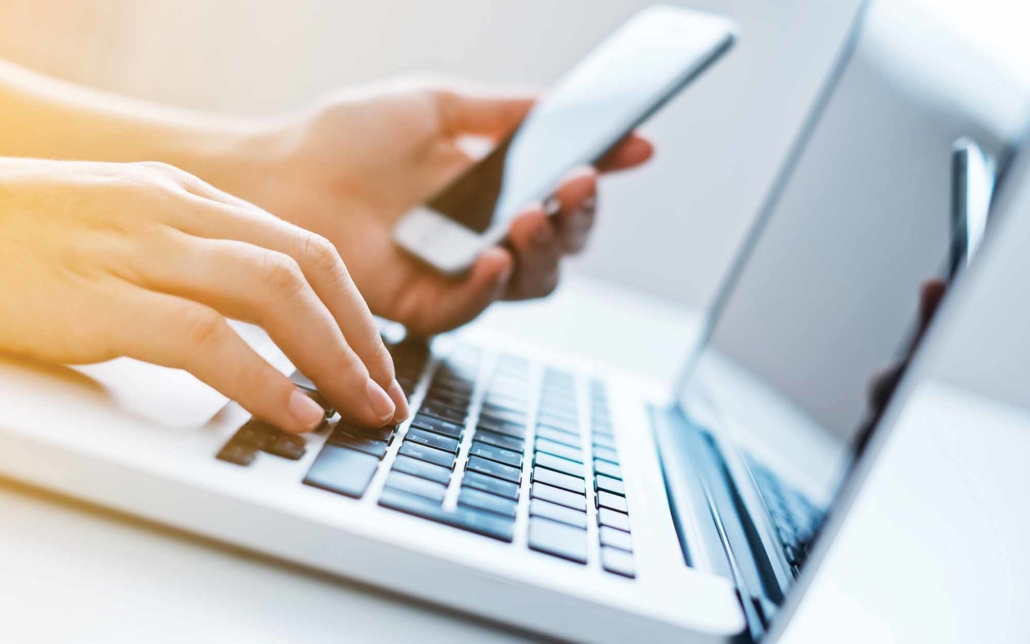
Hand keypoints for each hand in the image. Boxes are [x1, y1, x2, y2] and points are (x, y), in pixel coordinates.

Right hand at [0, 159, 407, 431]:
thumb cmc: (27, 237)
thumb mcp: (124, 226)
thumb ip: (191, 256)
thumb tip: (261, 318)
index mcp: (185, 195)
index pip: (302, 247)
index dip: (354, 308)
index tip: (378, 357)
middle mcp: (173, 212)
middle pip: (306, 267)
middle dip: (362, 336)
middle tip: (386, 392)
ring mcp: (136, 249)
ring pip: (274, 293)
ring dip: (335, 357)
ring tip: (362, 408)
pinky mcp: (97, 298)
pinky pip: (206, 338)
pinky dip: (264, 379)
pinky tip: (295, 412)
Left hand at [225, 78, 652, 334]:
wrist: (279, 173)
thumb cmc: (345, 137)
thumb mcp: (436, 107)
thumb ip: (504, 111)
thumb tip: (569, 105)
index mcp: (490, 191)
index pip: (561, 193)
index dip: (599, 175)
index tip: (632, 149)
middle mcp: (481, 237)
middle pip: (559, 245)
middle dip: (577, 216)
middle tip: (576, 182)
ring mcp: (454, 275)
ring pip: (530, 283)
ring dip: (542, 251)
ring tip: (532, 212)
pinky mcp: (420, 307)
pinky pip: (472, 309)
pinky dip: (490, 286)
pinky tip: (494, 256)